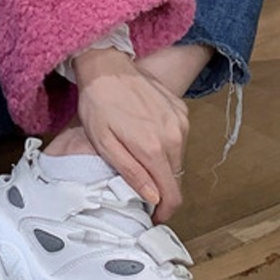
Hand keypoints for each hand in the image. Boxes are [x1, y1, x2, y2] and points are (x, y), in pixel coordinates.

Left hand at [69, 46, 189, 222]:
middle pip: (176, 177)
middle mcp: (175, 136)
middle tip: (139, 179)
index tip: (153, 215)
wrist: (105, 65)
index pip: (172, 194)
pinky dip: (166, 141)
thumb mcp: (104, 143)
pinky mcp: (181, 108)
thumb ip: (131, 173)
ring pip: (178, 158)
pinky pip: (179, 137)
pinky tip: (146, 131)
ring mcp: (181, 120)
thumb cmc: (98, 103)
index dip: (164, 211)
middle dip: (160, 185)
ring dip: (163, 162)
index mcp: (154, 148)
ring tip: (139, 151)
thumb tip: (153, 198)